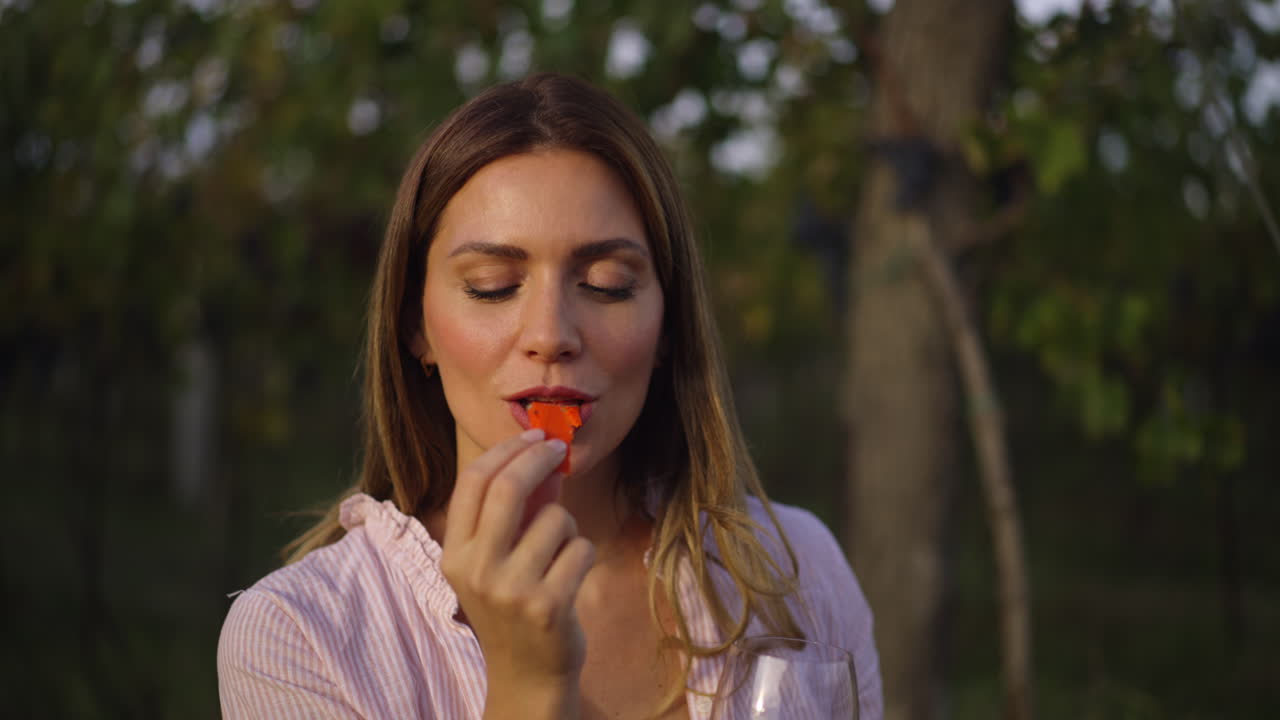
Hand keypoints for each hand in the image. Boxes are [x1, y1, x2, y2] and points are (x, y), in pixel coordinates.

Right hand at [440, 429, 595, 718]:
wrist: (527, 676)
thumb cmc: (515, 606)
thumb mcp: (500, 559)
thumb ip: (518, 510)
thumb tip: (544, 454)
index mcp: (456, 554)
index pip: (473, 482)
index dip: (507, 449)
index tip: (534, 435)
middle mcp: (477, 570)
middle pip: (509, 488)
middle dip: (539, 458)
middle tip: (559, 449)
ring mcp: (511, 589)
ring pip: (557, 519)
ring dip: (568, 527)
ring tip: (559, 557)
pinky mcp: (548, 605)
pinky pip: (581, 548)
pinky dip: (584, 554)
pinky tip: (571, 579)